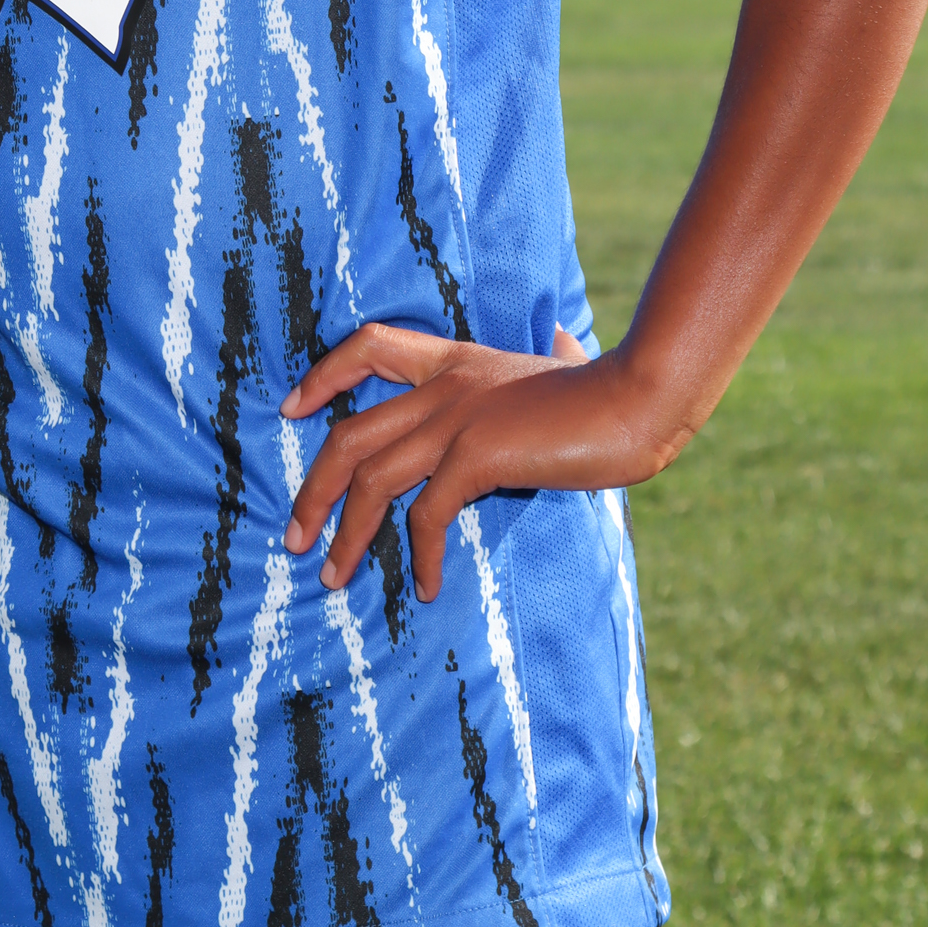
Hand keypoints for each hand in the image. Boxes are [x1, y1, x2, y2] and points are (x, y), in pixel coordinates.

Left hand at [280, 321, 643, 600]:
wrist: (636, 398)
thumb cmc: (606, 388)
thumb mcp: (563, 362)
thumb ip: (555, 351)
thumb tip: (565, 339)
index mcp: (454, 358)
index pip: (368, 345)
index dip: (322, 375)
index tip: (291, 408)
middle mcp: (443, 383)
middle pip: (349, 433)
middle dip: (312, 490)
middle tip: (294, 537)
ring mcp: (456, 417)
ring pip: (371, 478)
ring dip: (345, 534)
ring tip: (331, 577)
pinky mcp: (478, 454)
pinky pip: (427, 514)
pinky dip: (419, 556)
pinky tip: (426, 588)